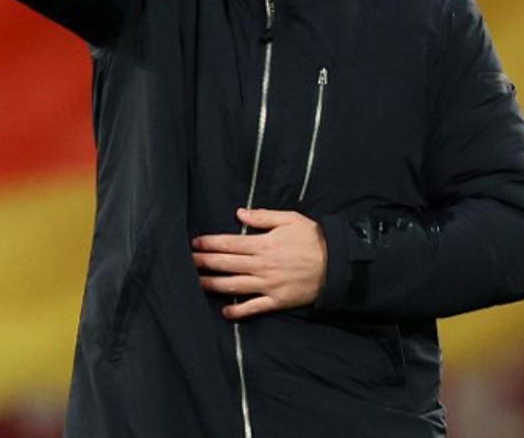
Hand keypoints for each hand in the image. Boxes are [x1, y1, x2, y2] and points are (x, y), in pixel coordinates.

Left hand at [192, 208, 327, 319]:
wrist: (336, 264)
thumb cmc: (314, 238)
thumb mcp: (290, 219)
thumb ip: (263, 217)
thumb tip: (239, 213)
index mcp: (263, 244)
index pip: (229, 243)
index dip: (210, 243)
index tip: (195, 243)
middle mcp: (261, 266)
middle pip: (226, 264)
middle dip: (204, 262)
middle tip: (187, 261)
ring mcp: (267, 285)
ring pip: (233, 285)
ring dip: (213, 284)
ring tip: (196, 282)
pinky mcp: (276, 301)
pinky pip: (253, 307)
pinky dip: (238, 310)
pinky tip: (225, 310)